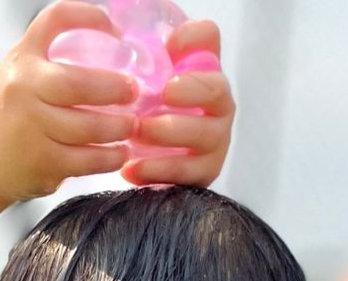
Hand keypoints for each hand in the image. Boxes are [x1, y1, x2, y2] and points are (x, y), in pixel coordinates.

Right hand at [0, 2, 137, 202]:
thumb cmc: (12, 116)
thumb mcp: (22, 76)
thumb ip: (53, 62)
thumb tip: (114, 53)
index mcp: (22, 60)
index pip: (55, 20)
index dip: (89, 16)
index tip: (116, 31)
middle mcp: (23, 89)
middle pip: (80, 84)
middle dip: (116, 89)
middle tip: (134, 93)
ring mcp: (32, 128)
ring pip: (89, 126)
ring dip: (119, 127)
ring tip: (131, 126)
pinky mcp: (43, 163)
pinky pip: (88, 160)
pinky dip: (110, 157)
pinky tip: (120, 153)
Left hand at [125, 20, 235, 187]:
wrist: (151, 165)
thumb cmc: (147, 116)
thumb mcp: (142, 85)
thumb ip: (142, 59)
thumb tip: (130, 39)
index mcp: (202, 71)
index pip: (208, 40)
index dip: (193, 39)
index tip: (169, 46)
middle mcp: (217, 105)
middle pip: (217, 91)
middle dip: (191, 91)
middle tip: (161, 93)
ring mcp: (215, 142)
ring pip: (204, 135)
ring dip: (168, 133)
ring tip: (135, 134)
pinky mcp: (203, 175)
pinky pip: (186, 174)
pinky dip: (157, 171)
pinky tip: (130, 169)